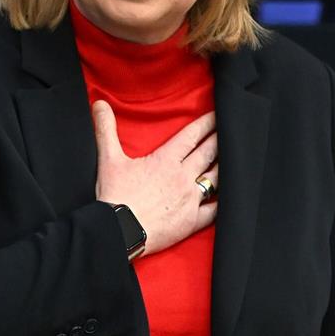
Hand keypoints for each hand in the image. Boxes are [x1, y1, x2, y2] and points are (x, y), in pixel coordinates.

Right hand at [93, 100, 218, 255]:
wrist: (119, 232)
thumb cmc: (115, 196)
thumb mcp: (108, 158)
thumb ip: (106, 129)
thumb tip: (99, 103)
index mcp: (166, 160)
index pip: (192, 136)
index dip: (207, 123)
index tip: (218, 115)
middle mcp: (183, 176)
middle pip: (209, 153)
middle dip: (221, 140)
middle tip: (233, 131)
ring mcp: (190, 199)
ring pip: (216, 178)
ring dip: (226, 167)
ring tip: (236, 160)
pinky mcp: (192, 221)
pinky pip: (215, 210)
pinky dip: (223, 202)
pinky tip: (230, 198)